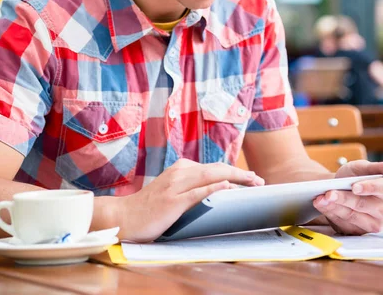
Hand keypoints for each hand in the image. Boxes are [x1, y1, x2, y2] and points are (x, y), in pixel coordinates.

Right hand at [111, 158, 263, 241]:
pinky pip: (197, 192)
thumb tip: (217, 189)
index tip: (251, 179)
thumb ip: (191, 188)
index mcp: (181, 169)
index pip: (214, 167)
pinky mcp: (172, 201)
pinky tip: (227, 186)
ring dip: (234, 177)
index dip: (235, 171)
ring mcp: (175, 185)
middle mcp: (180, 172)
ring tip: (252, 181)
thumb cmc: (148, 209)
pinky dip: (213, 187)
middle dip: (240, 173)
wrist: (123, 216)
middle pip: (216, 168)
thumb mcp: (172, 192)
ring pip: (210, 175)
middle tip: (259, 180)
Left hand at [313, 160, 382, 234]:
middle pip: (361, 204)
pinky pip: (341, 224)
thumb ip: (374, 167)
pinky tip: (320, 204)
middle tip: (329, 193)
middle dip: (343, 199)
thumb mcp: (364, 167)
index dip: (368, 188)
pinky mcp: (356, 231)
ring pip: (350, 216)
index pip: (380, 190)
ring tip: (320, 198)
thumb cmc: (355, 176)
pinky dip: (328, 213)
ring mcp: (369, 224)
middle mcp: (380, 212)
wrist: (343, 186)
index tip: (355, 187)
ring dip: (333, 207)